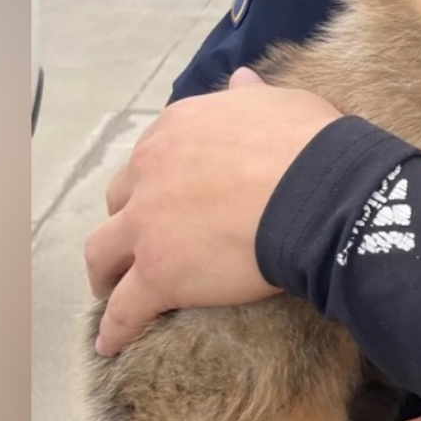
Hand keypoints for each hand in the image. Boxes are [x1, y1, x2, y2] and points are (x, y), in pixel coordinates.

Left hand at [85, 67, 342, 355]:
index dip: (160, 177)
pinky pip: (125, 308)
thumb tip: (242, 78)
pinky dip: (115, 327)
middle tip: (143, 237)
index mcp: (178, 129)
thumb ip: (250, 96)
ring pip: (102, 250)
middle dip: (128, 217)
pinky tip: (111, 342)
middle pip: (121, 199)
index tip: (170, 192)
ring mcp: (148, 225)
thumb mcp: (279, 103)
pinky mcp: (158, 275)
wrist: (318, 194)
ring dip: (105, 269)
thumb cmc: (309, 145)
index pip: (153, 153)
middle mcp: (150, 171)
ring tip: (111, 288)